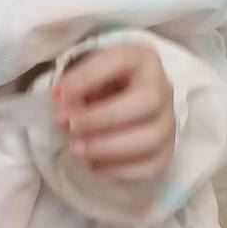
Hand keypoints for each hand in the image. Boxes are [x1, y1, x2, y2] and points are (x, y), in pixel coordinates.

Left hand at [53, 45, 175, 180]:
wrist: (122, 104)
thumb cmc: (100, 86)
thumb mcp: (86, 75)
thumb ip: (74, 87)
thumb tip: (62, 108)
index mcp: (142, 59)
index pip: (120, 60)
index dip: (87, 77)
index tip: (57, 94)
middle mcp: (163, 88)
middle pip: (146, 102)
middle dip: (101, 117)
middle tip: (68, 126)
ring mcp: (169, 123)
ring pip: (150, 138)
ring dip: (107, 147)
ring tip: (75, 149)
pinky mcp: (166, 153)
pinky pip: (150, 166)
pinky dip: (118, 169)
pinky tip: (93, 164)